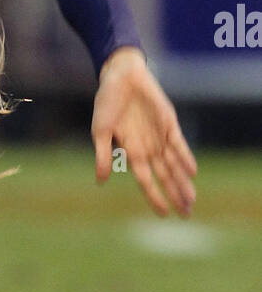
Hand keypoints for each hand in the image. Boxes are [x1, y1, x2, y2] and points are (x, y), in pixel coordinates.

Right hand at [92, 47, 196, 216]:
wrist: (120, 76)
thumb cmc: (106, 103)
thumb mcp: (100, 131)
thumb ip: (102, 155)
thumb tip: (100, 181)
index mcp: (130, 152)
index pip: (146, 180)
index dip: (155, 197)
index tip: (164, 214)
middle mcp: (148, 148)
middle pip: (164, 177)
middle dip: (175, 195)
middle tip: (186, 214)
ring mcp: (159, 136)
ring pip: (174, 164)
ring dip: (183, 182)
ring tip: (192, 200)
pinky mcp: (169, 123)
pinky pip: (179, 144)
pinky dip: (185, 157)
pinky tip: (192, 172)